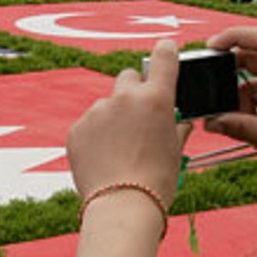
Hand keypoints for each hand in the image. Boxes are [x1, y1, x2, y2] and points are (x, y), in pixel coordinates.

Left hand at [65, 39, 187, 204]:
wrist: (122, 205)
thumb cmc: (156, 181)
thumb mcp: (176, 150)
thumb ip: (176, 127)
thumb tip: (179, 122)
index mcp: (156, 98)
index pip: (164, 57)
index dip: (166, 51)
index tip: (165, 50)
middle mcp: (124, 97)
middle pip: (129, 78)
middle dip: (135, 92)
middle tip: (140, 117)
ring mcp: (97, 112)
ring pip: (107, 105)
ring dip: (114, 118)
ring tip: (120, 150)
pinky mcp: (77, 129)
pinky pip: (89, 125)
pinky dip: (96, 136)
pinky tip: (105, 159)